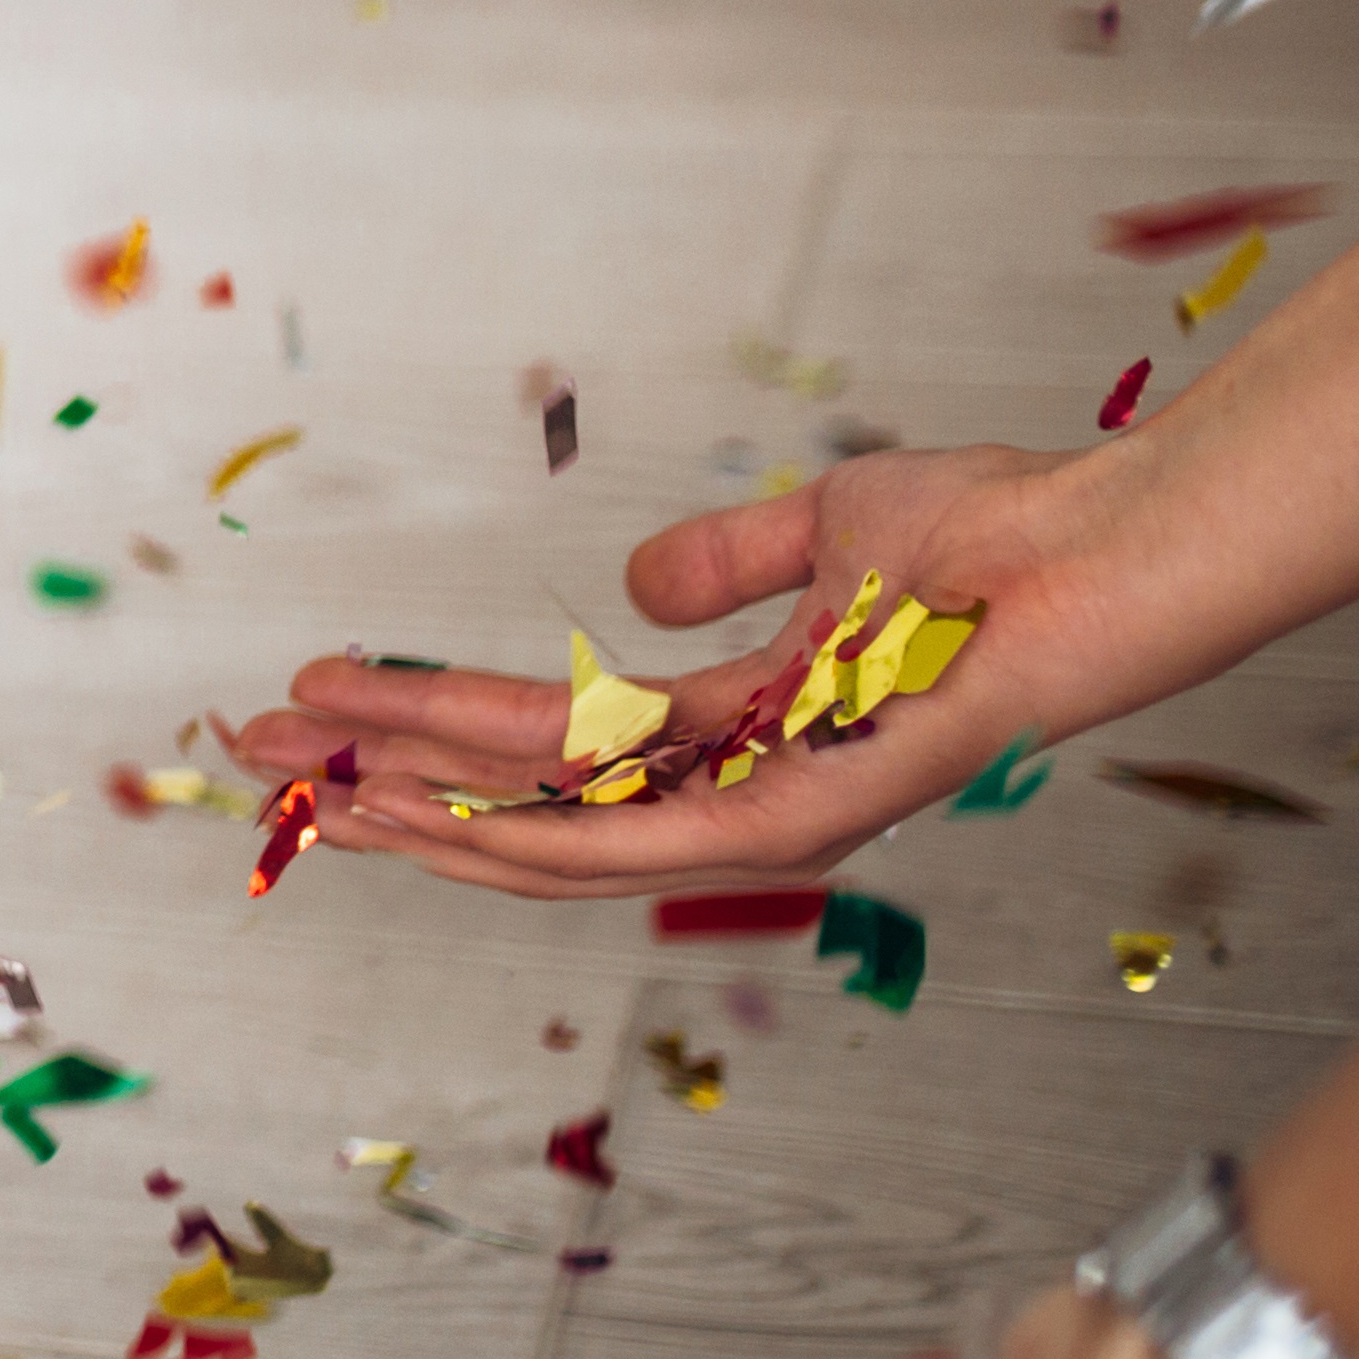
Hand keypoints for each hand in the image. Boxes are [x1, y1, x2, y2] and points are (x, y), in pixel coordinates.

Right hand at [228, 439, 1146, 897]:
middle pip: (526, 808)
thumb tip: (633, 590)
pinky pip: (643, 836)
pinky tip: (431, 807)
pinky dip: (526, 830)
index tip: (315, 702)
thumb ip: (726, 562)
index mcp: (736, 732)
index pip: (548, 751)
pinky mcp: (807, 814)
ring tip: (312, 785)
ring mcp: (772, 813)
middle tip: (255, 756)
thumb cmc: (999, 534)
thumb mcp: (828, 522)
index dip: (425, 730)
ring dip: (424, 814)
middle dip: (383, 784)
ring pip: (559, 835)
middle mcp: (741, 789)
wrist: (1104, 551)